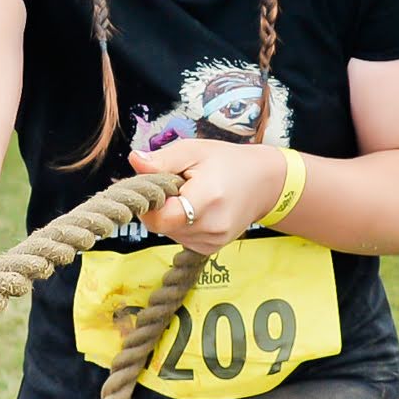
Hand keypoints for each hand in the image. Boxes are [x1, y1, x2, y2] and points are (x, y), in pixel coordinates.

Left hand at [128, 138, 290, 256]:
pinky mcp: (211, 248)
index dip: (149, 203)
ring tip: (190, 194)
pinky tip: (196, 208)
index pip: (160, 218)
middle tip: (175, 184)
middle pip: (161, 225)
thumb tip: (134, 161)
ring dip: (170, 215)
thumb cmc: (227, 162)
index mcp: (207, 199)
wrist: (264, 183)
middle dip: (159, 206)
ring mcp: (213, 241)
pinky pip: (181, 238)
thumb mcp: (194, 150)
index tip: (154, 185)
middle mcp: (212, 227)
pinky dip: (181, 224)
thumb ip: (162, 160)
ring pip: (169, 233)